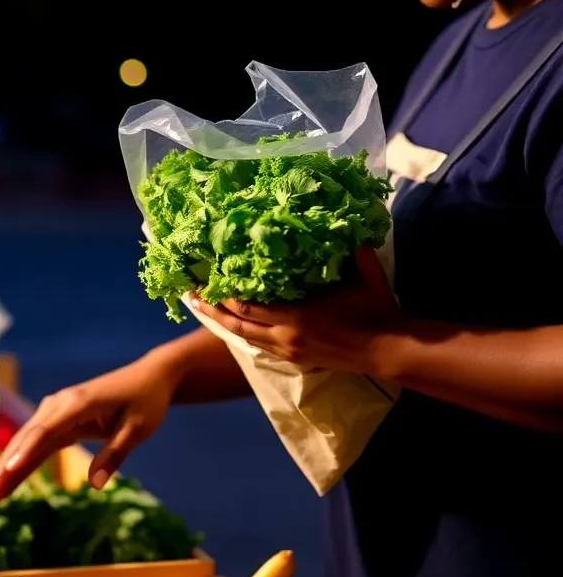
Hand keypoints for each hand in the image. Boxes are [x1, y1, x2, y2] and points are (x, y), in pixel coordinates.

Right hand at [0, 354, 179, 507]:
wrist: (150, 377)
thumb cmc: (146, 401)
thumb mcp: (138, 429)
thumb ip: (114, 455)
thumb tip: (95, 486)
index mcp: (78, 402)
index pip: (47, 430)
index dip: (26, 451)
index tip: (8, 471)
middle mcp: (61, 404)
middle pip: (28, 438)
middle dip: (6, 467)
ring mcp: (57, 410)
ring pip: (27, 443)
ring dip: (8, 468)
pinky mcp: (60, 419)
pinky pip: (38, 444)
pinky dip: (22, 462)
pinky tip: (6, 481)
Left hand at [189, 247, 401, 374]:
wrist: (387, 350)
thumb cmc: (376, 309)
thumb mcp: (365, 273)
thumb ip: (351, 246)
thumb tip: (342, 217)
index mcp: (296, 316)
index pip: (247, 305)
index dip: (223, 293)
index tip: (205, 277)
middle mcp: (285, 336)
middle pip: (236, 323)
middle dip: (210, 307)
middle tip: (188, 292)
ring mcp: (287, 350)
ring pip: (243, 337)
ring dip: (219, 322)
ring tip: (197, 308)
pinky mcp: (293, 359)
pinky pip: (257, 345)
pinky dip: (239, 333)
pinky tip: (228, 324)